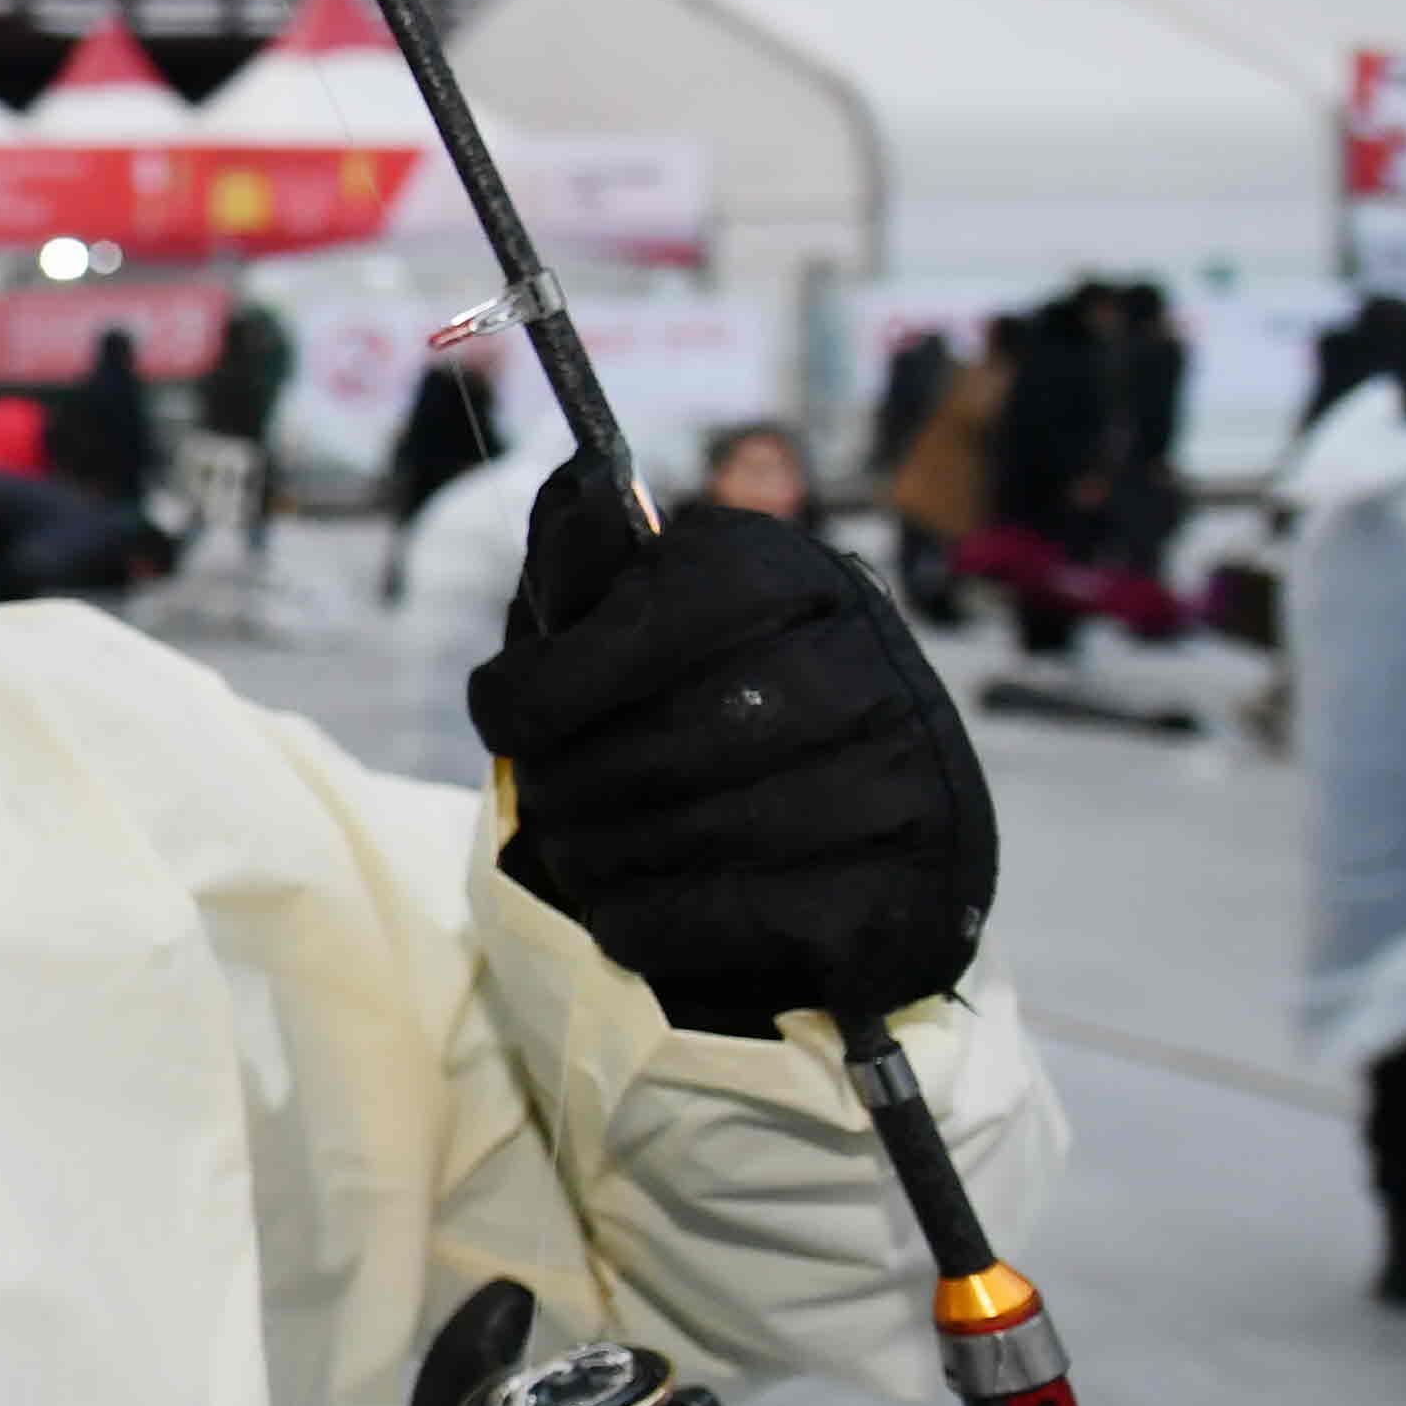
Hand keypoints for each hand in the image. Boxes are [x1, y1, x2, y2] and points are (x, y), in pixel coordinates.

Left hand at [464, 462, 994, 1038]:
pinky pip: (733, 916)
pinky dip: (646, 922)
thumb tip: (576, 484)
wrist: (839, 847)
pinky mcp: (904, 892)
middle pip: (664, 740)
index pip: (652, 616)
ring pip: (693, 831)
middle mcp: (870, 665)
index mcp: (794, 576)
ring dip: (596, 857)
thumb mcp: (636, 625)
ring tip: (581, 853)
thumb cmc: (704, 713)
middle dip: (567, 785)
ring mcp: (905, 782)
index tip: (499, 714)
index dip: (544, 682)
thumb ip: (591, 570)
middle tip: (546, 803)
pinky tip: (626, 912)